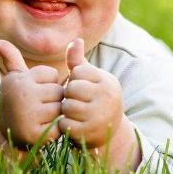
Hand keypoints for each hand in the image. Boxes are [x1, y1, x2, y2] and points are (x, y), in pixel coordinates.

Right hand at [0, 39, 63, 149]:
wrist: (5, 135)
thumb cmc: (15, 101)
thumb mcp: (13, 78)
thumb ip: (11, 57)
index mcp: (19, 80)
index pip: (52, 74)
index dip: (47, 84)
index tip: (34, 91)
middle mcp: (22, 96)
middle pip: (58, 92)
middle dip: (53, 99)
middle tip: (38, 107)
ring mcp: (28, 116)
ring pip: (60, 109)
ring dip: (55, 114)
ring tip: (40, 118)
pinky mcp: (34, 134)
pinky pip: (59, 127)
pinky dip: (55, 130)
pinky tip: (42, 129)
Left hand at [58, 38, 140, 173]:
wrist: (108, 131)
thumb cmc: (94, 98)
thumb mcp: (89, 79)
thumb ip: (78, 60)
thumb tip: (75, 40)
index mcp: (108, 81)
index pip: (78, 72)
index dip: (74, 80)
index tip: (80, 87)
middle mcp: (107, 97)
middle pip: (72, 89)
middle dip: (68, 95)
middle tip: (74, 101)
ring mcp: (100, 116)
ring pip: (67, 106)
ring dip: (66, 110)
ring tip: (73, 112)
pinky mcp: (90, 133)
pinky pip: (65, 123)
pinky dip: (64, 124)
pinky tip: (72, 123)